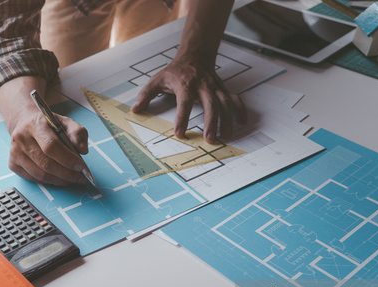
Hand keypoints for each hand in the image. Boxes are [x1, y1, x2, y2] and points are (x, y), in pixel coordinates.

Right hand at [7, 109, 88, 185]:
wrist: (25, 123)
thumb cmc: (48, 125)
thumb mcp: (65, 122)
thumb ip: (78, 133)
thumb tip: (83, 150)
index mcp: (35, 124)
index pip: (51, 146)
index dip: (68, 159)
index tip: (82, 166)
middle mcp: (21, 138)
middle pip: (46, 163)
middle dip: (67, 174)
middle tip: (80, 177)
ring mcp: (14, 152)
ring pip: (40, 174)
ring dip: (60, 180)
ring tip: (73, 179)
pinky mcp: (12, 164)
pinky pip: (34, 179)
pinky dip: (49, 182)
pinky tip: (59, 179)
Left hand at [131, 57, 246, 142]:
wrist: (194, 56)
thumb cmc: (174, 72)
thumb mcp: (157, 80)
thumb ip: (146, 95)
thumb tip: (134, 110)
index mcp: (185, 84)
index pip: (184, 103)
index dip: (182, 118)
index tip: (180, 133)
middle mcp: (202, 85)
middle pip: (210, 104)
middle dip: (211, 122)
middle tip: (209, 139)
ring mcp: (214, 87)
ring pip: (224, 103)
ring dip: (227, 119)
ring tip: (226, 135)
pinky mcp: (222, 89)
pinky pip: (234, 98)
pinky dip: (240, 109)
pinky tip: (242, 122)